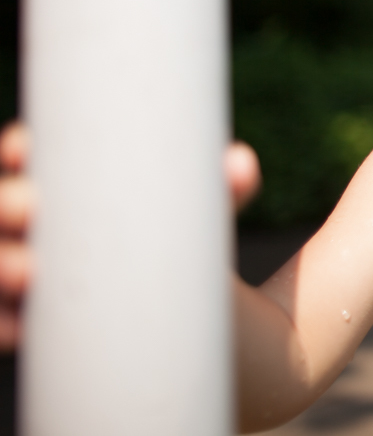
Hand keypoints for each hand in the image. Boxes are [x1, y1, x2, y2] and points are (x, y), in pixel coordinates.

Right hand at [0, 122, 262, 350]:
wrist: (177, 309)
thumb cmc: (176, 237)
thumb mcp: (196, 211)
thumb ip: (219, 189)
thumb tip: (240, 165)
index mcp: (61, 183)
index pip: (22, 154)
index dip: (17, 149)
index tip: (27, 150)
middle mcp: (31, 224)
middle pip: (0, 206)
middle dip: (2, 204)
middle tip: (32, 209)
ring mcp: (22, 271)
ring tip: (31, 273)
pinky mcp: (28, 316)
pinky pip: (1, 319)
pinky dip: (2, 323)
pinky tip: (16, 330)